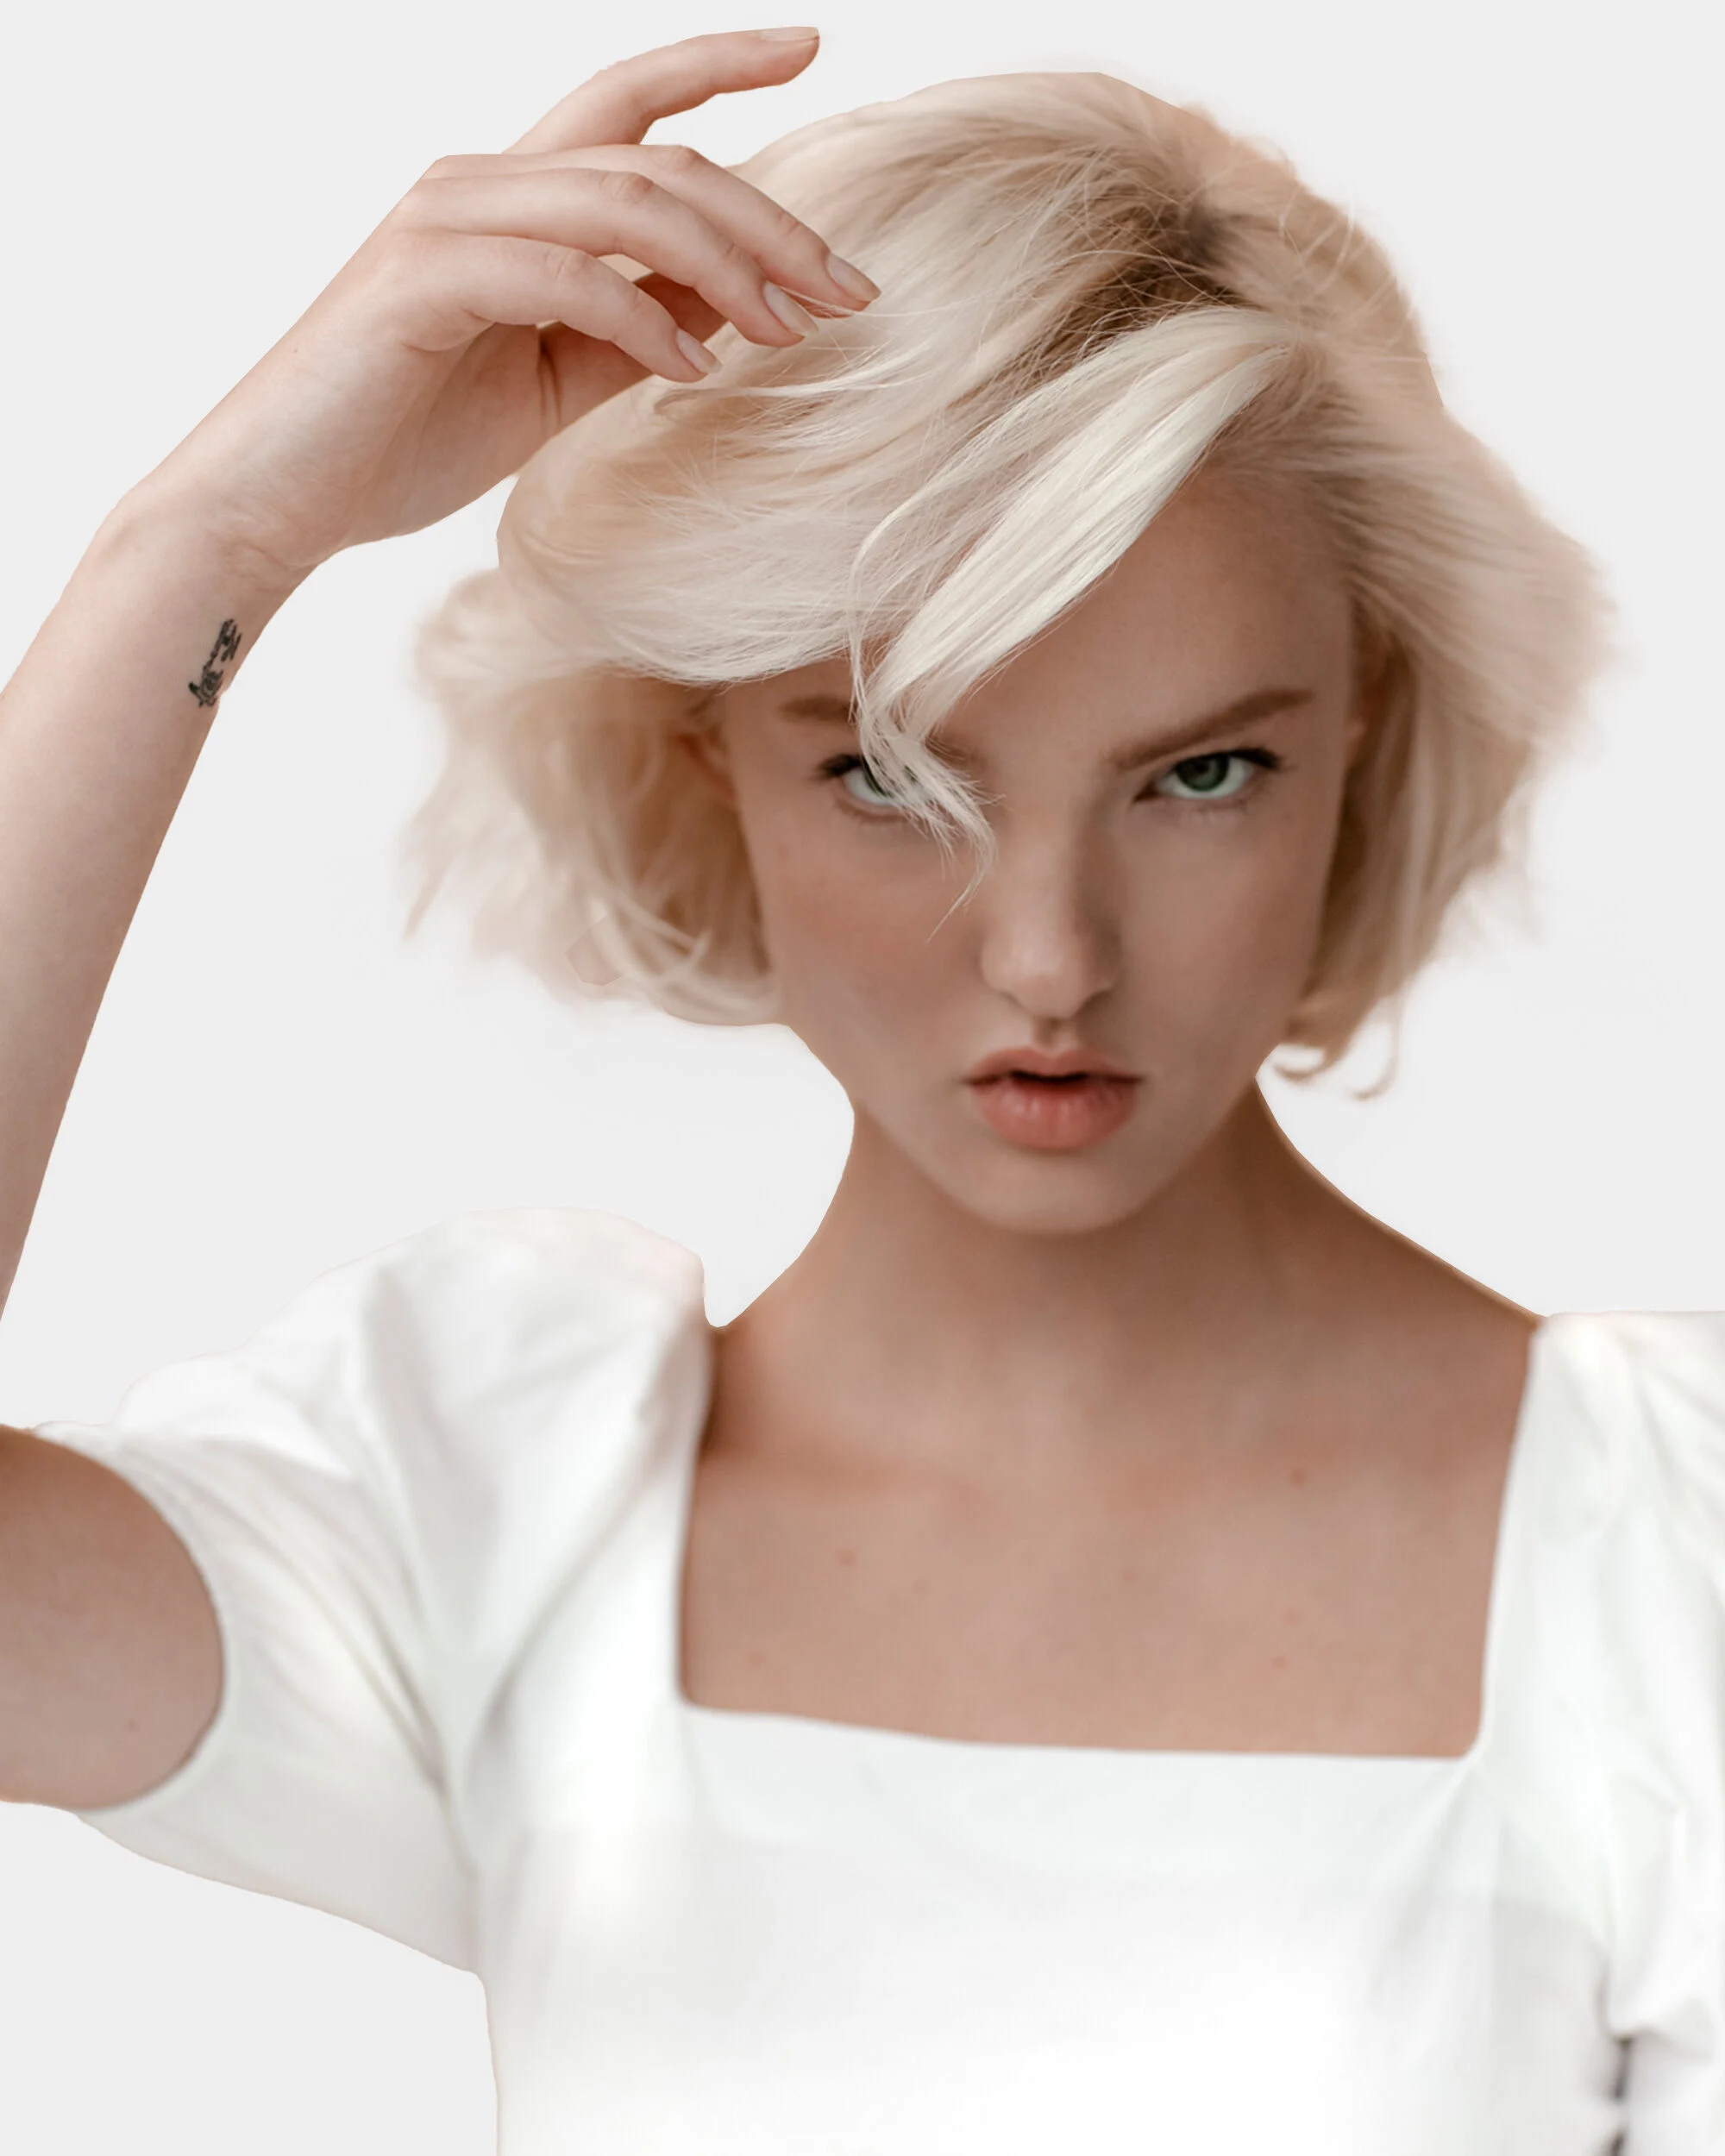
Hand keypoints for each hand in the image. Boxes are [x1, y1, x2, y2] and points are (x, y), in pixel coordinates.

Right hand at [137, 27, 874, 589]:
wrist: (279, 498)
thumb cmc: (406, 439)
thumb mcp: (552, 382)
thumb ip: (631, 331)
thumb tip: (728, 305)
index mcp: (511, 197)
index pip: (629, 103)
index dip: (718, 61)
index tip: (811, 49)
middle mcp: (480, 183)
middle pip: (659, 159)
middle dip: (771, 222)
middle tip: (849, 291)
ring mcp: (447, 223)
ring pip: (624, 202)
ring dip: (726, 267)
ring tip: (789, 333)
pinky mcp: (423, 279)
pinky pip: (562, 276)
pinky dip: (641, 322)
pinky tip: (694, 375)